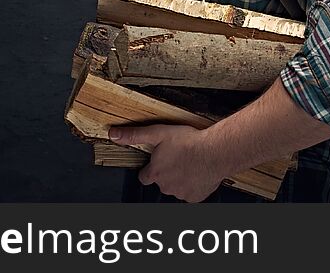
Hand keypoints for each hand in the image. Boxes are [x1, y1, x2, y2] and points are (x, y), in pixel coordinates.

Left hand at [109, 124, 225, 202]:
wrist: (215, 152)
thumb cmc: (190, 142)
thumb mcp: (158, 133)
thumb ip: (135, 135)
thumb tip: (114, 134)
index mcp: (155, 173)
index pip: (144, 177)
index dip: (150, 169)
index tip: (158, 162)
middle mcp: (166, 186)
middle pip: (161, 182)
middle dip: (167, 172)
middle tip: (178, 158)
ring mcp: (180, 193)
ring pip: (176, 187)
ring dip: (180, 178)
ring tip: (189, 163)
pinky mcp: (195, 197)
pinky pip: (190, 193)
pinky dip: (193, 184)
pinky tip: (198, 172)